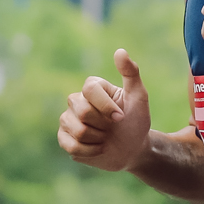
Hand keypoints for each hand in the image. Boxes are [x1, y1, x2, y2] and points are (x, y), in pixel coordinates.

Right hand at [59, 49, 152, 171]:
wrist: (132, 149)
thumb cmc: (136, 121)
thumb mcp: (138, 97)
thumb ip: (131, 73)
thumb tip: (120, 51)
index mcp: (92, 88)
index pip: (89, 89)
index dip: (106, 106)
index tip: (121, 117)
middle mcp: (76, 101)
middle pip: (82, 111)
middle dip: (103, 124)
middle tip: (112, 128)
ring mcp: (68, 120)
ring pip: (77, 130)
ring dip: (98, 139)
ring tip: (105, 138)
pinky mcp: (64, 139)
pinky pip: (71, 146)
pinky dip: (90, 151)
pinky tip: (97, 148)